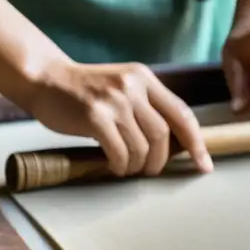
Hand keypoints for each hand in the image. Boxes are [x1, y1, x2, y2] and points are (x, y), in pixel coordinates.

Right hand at [30, 60, 212, 176]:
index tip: (204, 165)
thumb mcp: (121, 87)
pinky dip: (120, 166)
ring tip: (128, 168)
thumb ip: (145, 106)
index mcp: (144, 78)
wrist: (45, 79)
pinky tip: (114, 167)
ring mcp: (114, 101)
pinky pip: (119, 152)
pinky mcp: (95, 116)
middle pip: (163, 134)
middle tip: (150, 171)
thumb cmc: (84, 90)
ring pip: (142, 146)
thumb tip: (172, 143)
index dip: (196, 142)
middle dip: (160, 160)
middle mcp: (132, 87)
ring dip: (137, 165)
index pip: (181, 113)